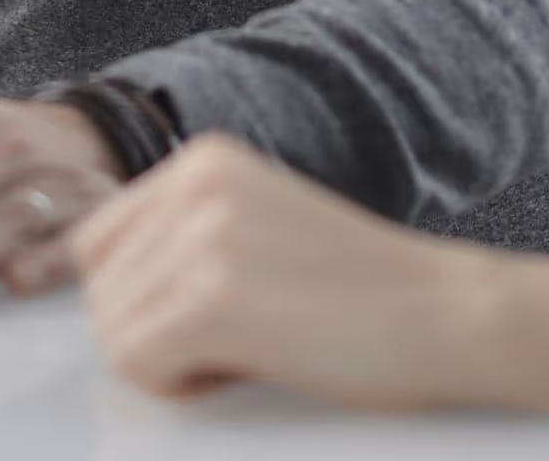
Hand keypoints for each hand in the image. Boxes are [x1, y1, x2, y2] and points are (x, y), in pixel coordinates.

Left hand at [75, 135, 496, 407]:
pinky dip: (181, 387)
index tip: (211, 316)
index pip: (97, 242)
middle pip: (98, 290)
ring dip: (170, 363)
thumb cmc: (366, 296)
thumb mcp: (259, 230)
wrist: (450, 318)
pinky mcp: (214, 299)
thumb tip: (104, 294)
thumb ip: (186, 238)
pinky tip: (248, 367)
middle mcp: (196, 183)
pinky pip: (136, 363)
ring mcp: (204, 237)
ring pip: (112, 332)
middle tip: (240, 340)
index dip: (140, 298)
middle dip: (153, 333)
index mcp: (204, 160)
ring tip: (252, 349)